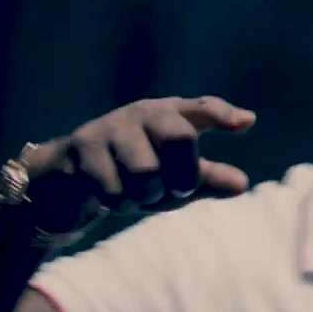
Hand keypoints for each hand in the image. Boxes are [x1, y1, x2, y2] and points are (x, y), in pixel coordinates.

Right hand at [23, 96, 255, 223]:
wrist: (68, 182)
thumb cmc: (135, 175)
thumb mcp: (175, 179)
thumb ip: (209, 179)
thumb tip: (242, 185)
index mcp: (173, 114)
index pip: (203, 108)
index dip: (222, 115)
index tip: (245, 124)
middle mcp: (144, 112)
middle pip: (181, 138)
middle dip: (183, 177)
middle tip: (176, 190)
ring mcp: (112, 126)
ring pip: (146, 172)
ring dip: (146, 196)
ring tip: (137, 194)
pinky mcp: (83, 145)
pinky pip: (114, 189)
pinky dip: (119, 203)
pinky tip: (111, 195)